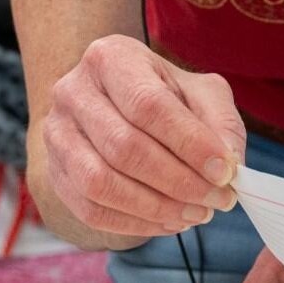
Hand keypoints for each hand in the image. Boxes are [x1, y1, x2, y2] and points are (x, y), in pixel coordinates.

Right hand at [40, 35, 245, 241]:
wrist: (113, 103)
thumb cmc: (165, 95)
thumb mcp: (201, 92)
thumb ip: (221, 122)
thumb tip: (229, 165)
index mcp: (111, 58)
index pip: (149, 105)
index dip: (190, 143)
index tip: (226, 171)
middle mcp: (73, 92)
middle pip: (124, 147)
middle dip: (180, 181)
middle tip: (219, 199)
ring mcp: (56, 134)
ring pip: (101, 183)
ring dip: (157, 207)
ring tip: (198, 213)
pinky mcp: (53, 172)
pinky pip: (91, 210)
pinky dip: (136, 224)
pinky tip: (171, 222)